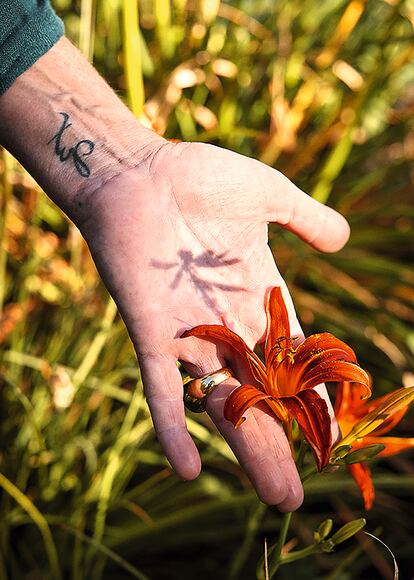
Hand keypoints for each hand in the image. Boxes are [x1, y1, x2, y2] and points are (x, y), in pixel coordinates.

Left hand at [79, 140, 348, 510]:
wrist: (137, 173)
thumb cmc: (200, 178)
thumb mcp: (269, 196)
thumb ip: (307, 218)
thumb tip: (343, 239)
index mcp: (260, 296)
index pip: (295, 359)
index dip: (315, 398)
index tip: (335, 434)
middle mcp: (228, 325)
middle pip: (262, 397)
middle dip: (282, 444)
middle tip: (300, 493)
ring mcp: (191, 334)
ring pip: (223, 404)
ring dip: (248, 450)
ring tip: (277, 495)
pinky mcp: (153, 333)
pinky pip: (162, 389)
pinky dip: (174, 427)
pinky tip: (188, 470)